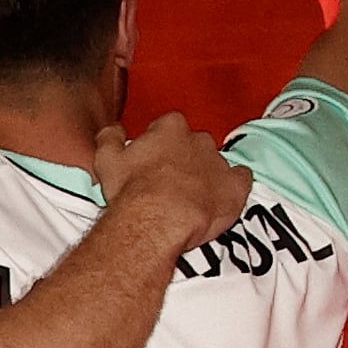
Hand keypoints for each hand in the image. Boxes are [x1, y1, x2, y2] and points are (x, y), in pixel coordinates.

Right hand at [91, 112, 249, 249]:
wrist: (157, 220)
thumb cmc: (132, 192)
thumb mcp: (106, 159)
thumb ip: (110, 137)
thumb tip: (115, 130)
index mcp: (170, 127)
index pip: (168, 126)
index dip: (160, 144)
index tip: (152, 161)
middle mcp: (199, 139)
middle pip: (194, 143)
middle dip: (184, 159)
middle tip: (169, 182)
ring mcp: (219, 162)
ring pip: (216, 163)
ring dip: (205, 176)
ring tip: (189, 199)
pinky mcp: (235, 186)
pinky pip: (241, 179)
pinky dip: (233, 186)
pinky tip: (220, 197)